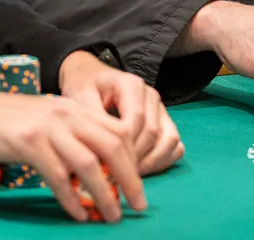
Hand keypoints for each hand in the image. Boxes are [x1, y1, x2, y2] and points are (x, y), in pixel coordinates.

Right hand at [0, 88, 145, 222]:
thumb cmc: (9, 123)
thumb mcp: (49, 122)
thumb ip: (75, 138)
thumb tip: (102, 171)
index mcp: (75, 108)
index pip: (119, 131)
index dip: (133, 160)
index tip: (138, 185)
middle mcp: (67, 114)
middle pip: (113, 146)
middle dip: (130, 178)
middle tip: (138, 205)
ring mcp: (48, 127)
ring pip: (89, 164)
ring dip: (105, 194)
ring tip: (112, 215)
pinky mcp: (28, 143)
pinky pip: (58, 176)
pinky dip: (71, 199)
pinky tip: (78, 214)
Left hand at [58, 50, 184, 175]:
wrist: (90, 74)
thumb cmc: (84, 86)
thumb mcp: (79, 98)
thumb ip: (90, 120)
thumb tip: (97, 152)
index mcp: (131, 86)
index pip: (136, 120)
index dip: (125, 148)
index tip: (107, 168)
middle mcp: (150, 95)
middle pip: (152, 133)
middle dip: (136, 159)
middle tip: (116, 179)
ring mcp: (160, 108)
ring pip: (169, 139)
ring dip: (152, 162)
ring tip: (129, 177)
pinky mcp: (163, 120)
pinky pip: (174, 144)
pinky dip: (163, 159)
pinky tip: (144, 170)